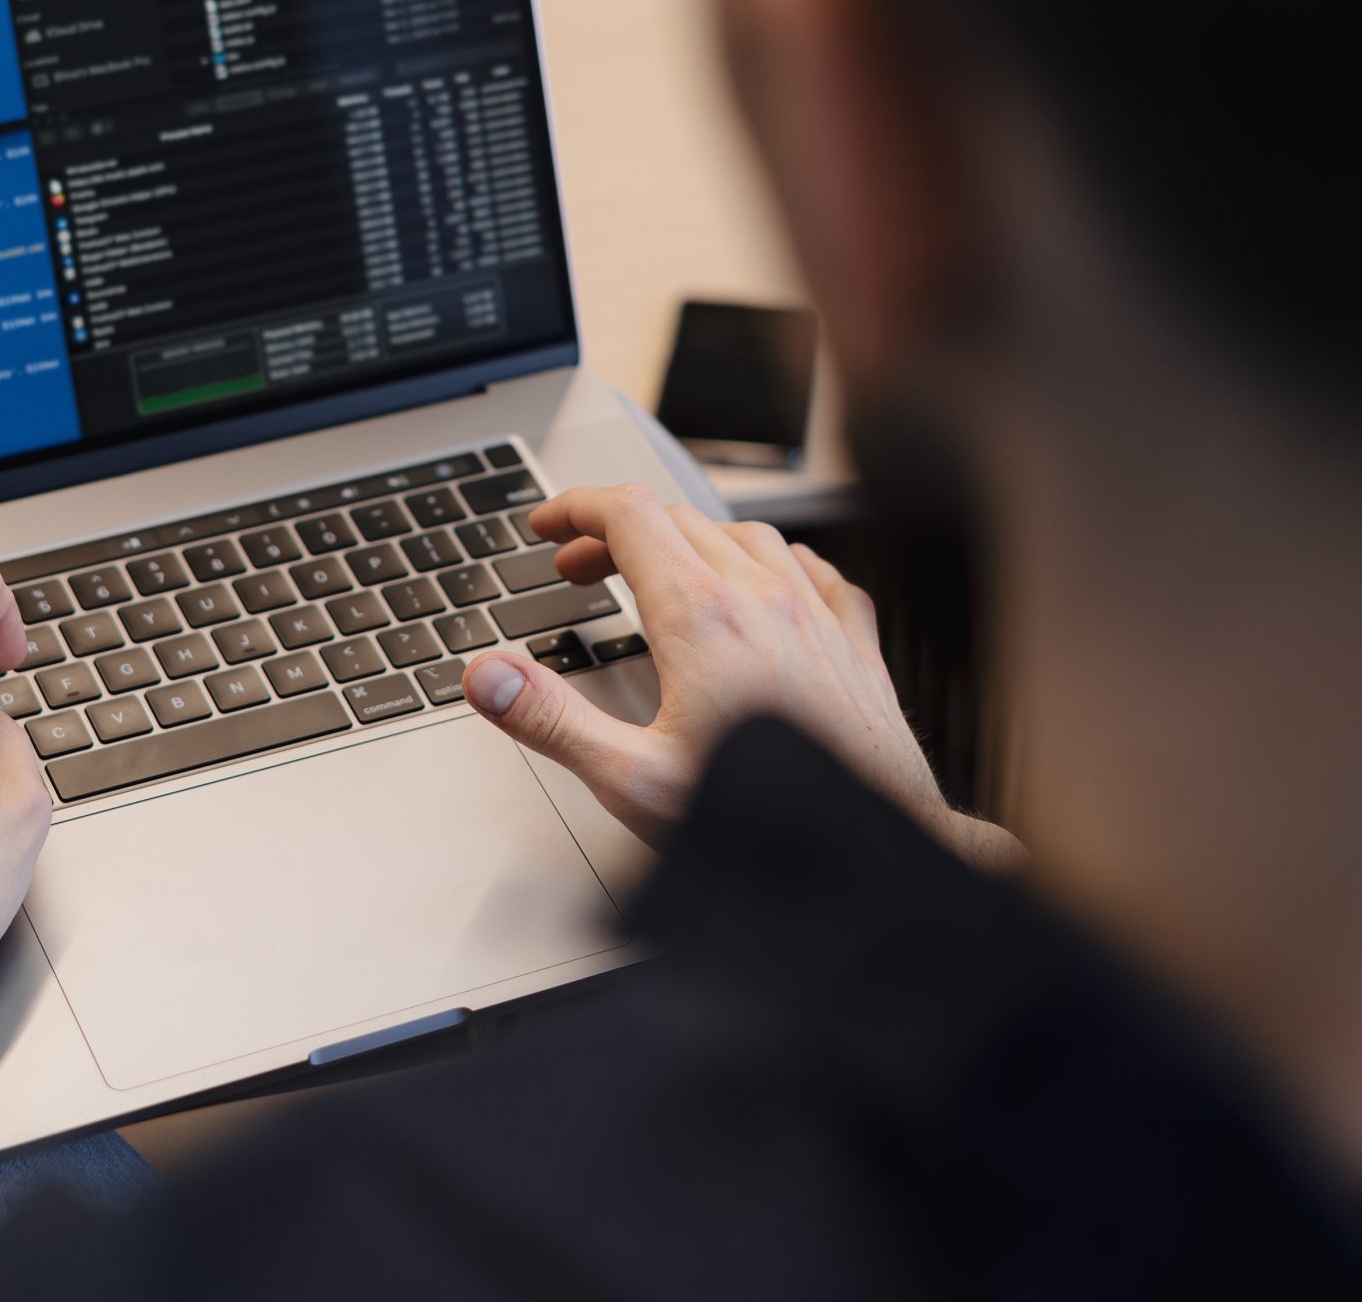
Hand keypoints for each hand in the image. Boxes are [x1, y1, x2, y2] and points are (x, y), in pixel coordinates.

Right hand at [462, 486, 1018, 867]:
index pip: (628, 516)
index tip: (547, 525)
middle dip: (616, 534)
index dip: (576, 508)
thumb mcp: (635, 780)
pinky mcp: (856, 645)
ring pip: (745, 536)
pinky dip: (771, 562)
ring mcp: (817, 617)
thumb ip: (553, 720)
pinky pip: (814, 570)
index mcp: (702, 618)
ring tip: (658, 573)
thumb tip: (488, 675)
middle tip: (578, 571)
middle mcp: (764, 600)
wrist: (872, 854)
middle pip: (677, 521)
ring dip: (689, 541)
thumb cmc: (766, 828)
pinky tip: (766, 583)